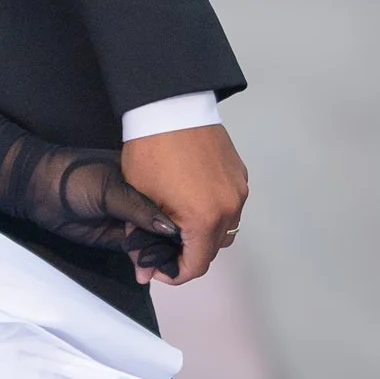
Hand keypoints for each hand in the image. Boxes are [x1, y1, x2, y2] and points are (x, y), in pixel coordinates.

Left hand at [118, 122, 247, 285]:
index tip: (158, 266)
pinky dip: (213, 212)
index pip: (195, 266)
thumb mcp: (140, 198)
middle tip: (162, 246)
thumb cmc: (151, 149)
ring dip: (202, 234)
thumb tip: (143, 271)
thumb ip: (143, 239)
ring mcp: (238, 190)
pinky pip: (230, 206)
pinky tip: (189, 200)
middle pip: (212, 250)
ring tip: (175, 223)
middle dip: (187, 254)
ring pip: (224, 229)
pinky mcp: (239, 174)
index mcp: (204, 219)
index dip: (174, 273)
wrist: (170, 106)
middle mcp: (229, 208)